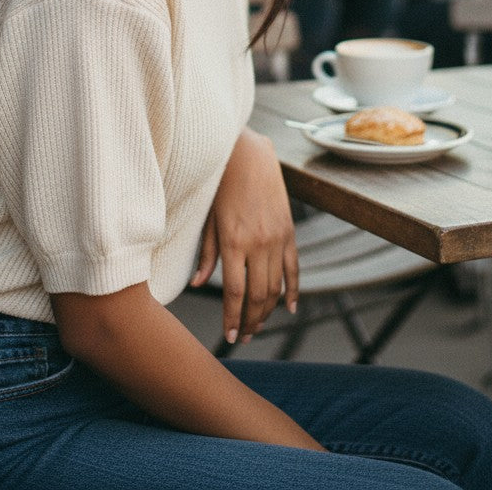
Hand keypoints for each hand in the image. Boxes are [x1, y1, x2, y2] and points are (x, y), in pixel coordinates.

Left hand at [190, 128, 298, 344]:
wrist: (248, 155)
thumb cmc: (221, 184)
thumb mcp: (208, 218)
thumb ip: (206, 253)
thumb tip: (198, 284)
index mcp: (234, 242)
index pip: (235, 292)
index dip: (233, 318)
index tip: (229, 336)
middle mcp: (258, 243)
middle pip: (258, 296)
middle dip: (251, 321)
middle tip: (244, 336)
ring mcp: (277, 239)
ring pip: (276, 287)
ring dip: (268, 311)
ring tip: (258, 326)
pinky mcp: (289, 232)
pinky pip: (293, 268)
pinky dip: (293, 291)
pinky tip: (288, 308)